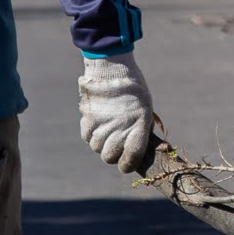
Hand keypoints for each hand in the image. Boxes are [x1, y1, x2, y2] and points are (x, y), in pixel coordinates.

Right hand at [77, 53, 153, 172]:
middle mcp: (120, 129)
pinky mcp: (88, 119)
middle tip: (115, 143)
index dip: (128, 165)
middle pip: (109, 157)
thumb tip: (137, 147)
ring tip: (107, 130)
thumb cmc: (134, 89)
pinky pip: (87, 137)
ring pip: (96, 147)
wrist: (113, 69)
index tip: (126, 164)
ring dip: (101, 143)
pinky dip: (91, 134)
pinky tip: (97, 124)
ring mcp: (102, 125)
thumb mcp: (146, 109)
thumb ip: (141, 130)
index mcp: (138, 127)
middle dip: (113, 154)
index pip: (131, 158)